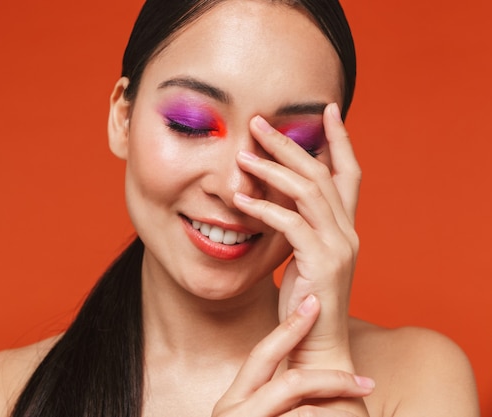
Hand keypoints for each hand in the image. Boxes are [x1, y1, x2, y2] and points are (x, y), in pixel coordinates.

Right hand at [213, 295, 373, 416]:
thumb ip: (271, 395)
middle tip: (365, 382)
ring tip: (353, 415)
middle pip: (292, 381)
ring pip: (305, 413)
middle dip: (333, 378)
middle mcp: (235, 413)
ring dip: (337, 413)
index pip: (263, 353)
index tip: (315, 303)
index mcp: (234, 399)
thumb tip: (307, 376)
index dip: (290, 327)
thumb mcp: (256, 415)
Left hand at [233, 103, 360, 367]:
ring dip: (273, 169)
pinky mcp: (322, 264)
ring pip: (308, 192)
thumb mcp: (304, 254)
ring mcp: (338, 246)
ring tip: (243, 154)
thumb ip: (299, 224)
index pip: (349, 172)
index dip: (340, 139)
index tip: (325, 110)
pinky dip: (265, 208)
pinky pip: (291, 225)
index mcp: (345, 226)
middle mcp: (348, 231)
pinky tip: (241, 199)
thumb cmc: (305, 300)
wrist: (318, 344)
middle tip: (259, 123)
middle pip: (322, 172)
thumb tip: (276, 196)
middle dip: (291, 144)